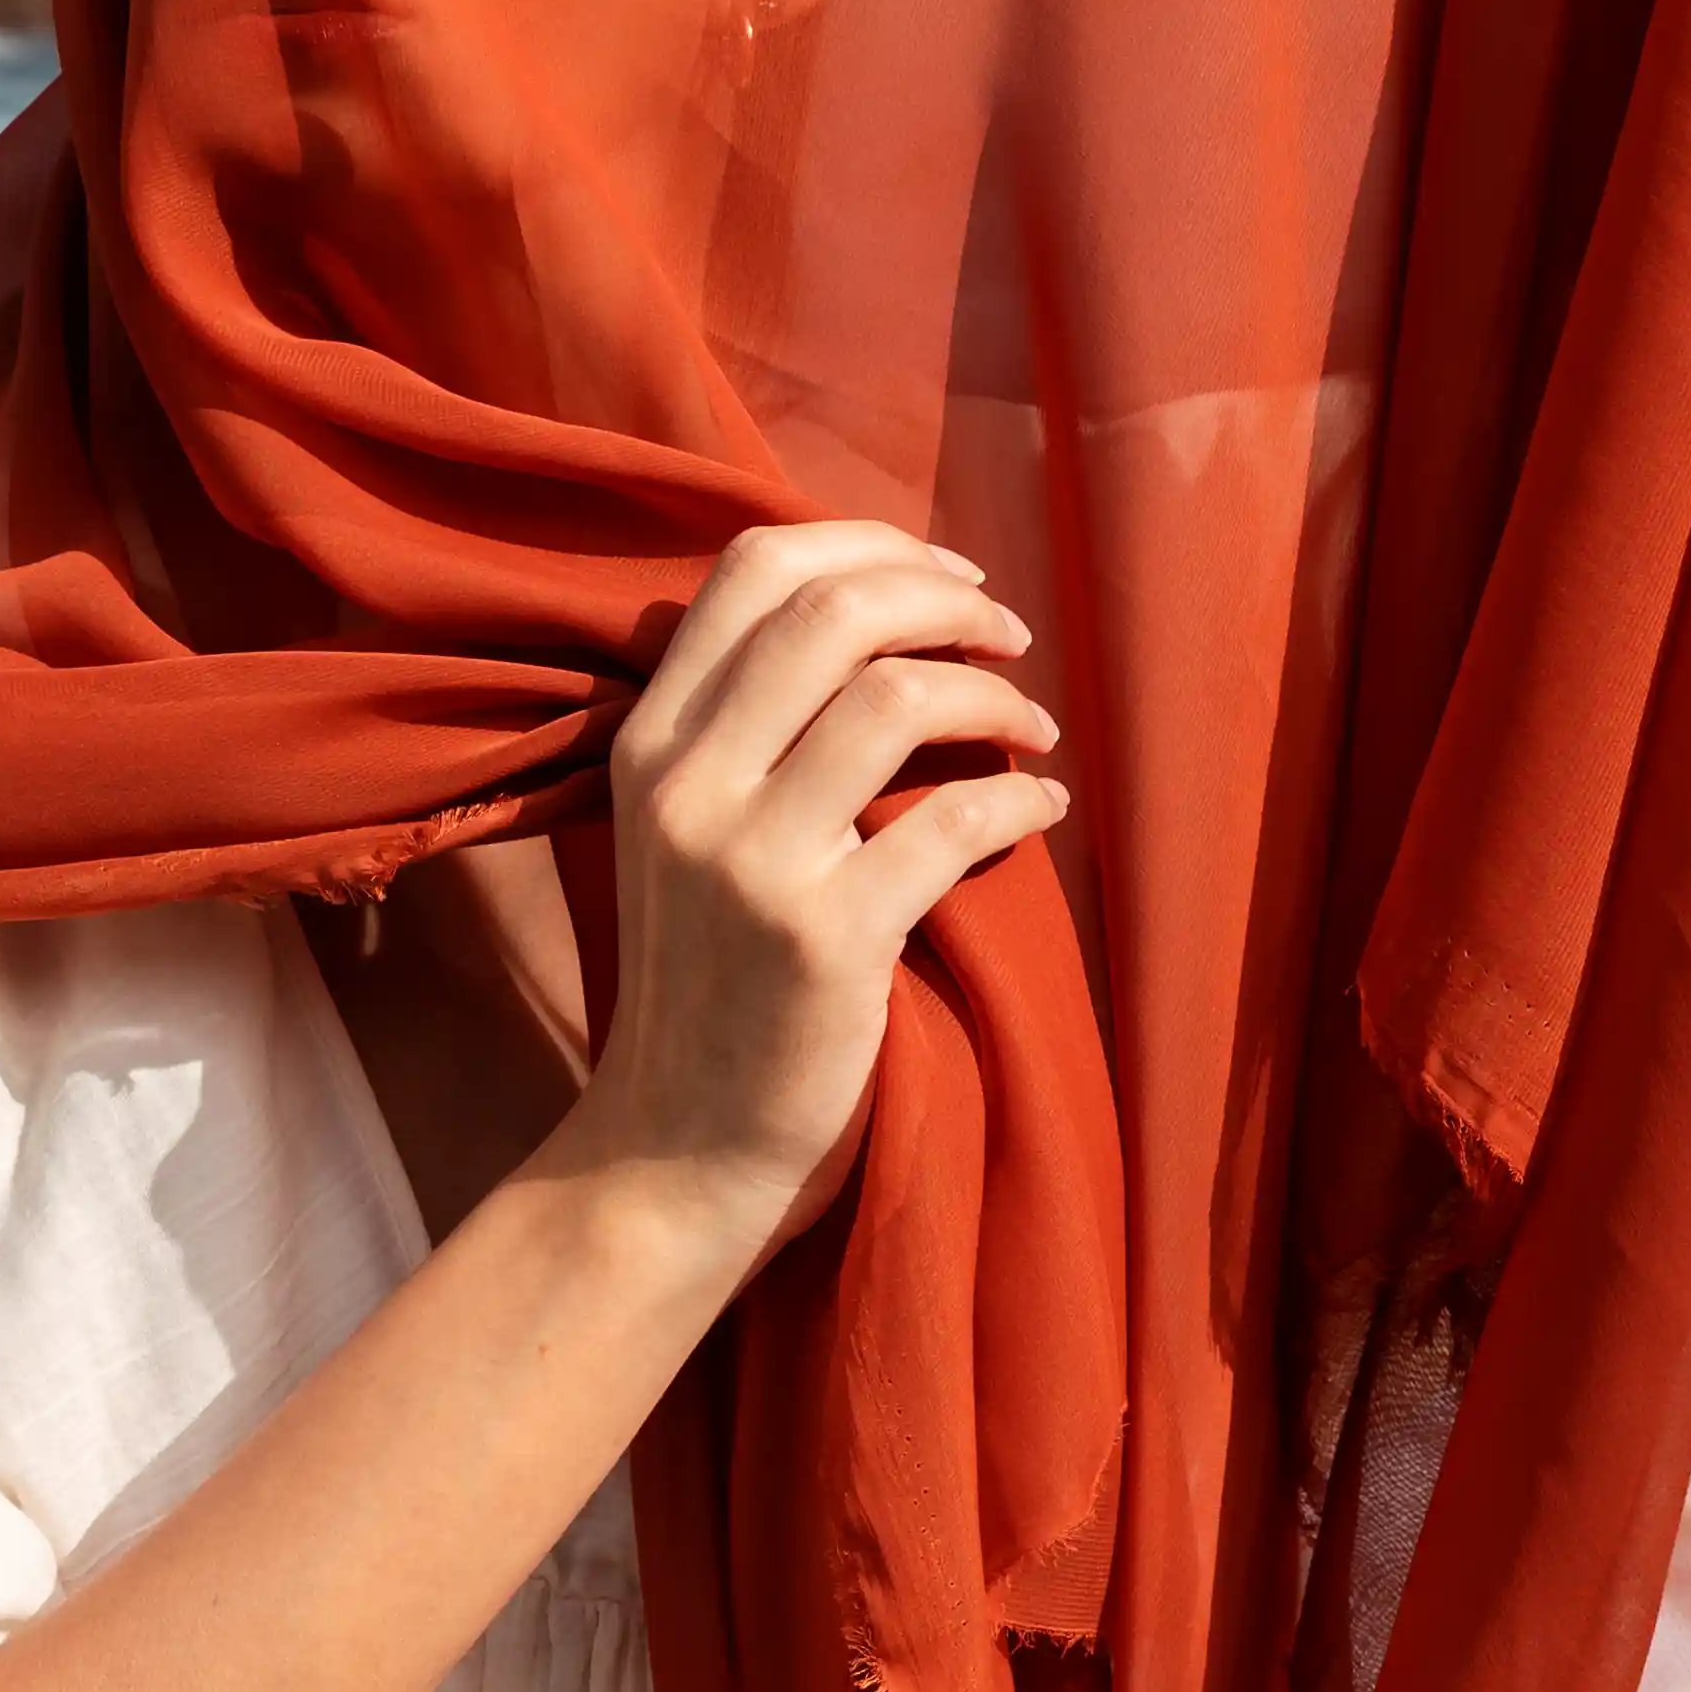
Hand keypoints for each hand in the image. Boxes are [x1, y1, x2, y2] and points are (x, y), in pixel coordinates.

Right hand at [542, 520, 1066, 1250]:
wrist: (675, 1150)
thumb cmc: (705, 980)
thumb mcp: (683, 831)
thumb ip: (743, 728)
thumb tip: (875, 615)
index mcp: (649, 740)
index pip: (752, 567)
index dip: (868, 541)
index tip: (947, 573)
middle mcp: (686, 783)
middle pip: (832, 609)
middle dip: (947, 598)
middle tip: (1010, 633)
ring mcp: (752, 861)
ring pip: (895, 697)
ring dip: (994, 695)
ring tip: (1034, 723)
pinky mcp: (826, 940)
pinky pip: (953, 822)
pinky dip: (1020, 802)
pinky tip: (1042, 813)